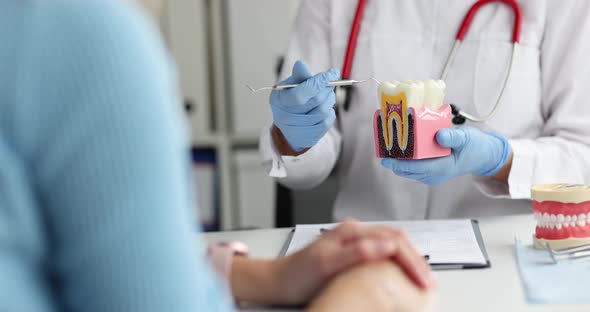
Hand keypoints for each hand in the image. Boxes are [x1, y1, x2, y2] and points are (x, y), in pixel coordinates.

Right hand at [270, 60, 339, 150]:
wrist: (287, 127)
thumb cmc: (289, 100)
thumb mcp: (289, 86)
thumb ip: (298, 76)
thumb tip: (301, 65)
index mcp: (279, 101)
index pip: (302, 92)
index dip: (319, 82)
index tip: (332, 73)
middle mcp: (286, 117)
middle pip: (316, 101)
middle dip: (327, 89)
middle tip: (330, 82)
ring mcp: (297, 129)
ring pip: (323, 111)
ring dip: (329, 99)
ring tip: (327, 94)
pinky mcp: (309, 137)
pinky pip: (327, 121)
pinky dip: (330, 111)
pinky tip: (325, 106)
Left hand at [272, 220, 434, 304]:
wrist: (278, 281)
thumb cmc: (297, 274)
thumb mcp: (325, 264)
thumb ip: (355, 252)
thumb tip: (384, 245)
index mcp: (351, 232)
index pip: (393, 239)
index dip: (412, 260)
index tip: (423, 280)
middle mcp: (355, 233)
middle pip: (397, 240)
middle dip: (416, 261)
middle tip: (429, 283)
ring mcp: (354, 242)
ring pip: (392, 246)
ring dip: (409, 261)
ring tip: (421, 280)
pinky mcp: (352, 253)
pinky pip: (383, 254)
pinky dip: (397, 264)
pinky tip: (401, 277)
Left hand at [381, 127, 510, 184]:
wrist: (484, 155)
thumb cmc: (476, 148)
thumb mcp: (467, 139)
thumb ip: (453, 137)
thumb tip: (439, 136)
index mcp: (441, 169)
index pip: (414, 168)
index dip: (398, 163)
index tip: (385, 157)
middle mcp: (433, 174)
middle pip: (406, 169)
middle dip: (393, 159)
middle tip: (382, 143)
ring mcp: (431, 174)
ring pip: (407, 168)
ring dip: (397, 158)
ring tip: (387, 143)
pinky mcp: (429, 170)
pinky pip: (412, 165)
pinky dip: (404, 157)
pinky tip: (399, 145)